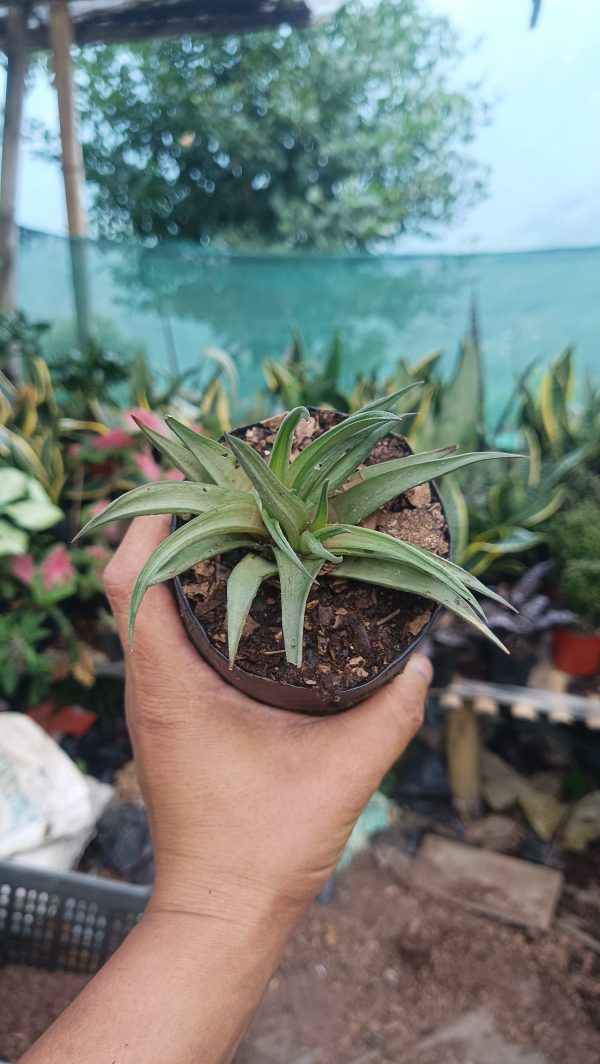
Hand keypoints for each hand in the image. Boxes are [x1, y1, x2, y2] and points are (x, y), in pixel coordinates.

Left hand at [104, 515, 430, 924]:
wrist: (221, 910)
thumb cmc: (265, 847)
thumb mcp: (343, 773)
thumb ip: (392, 713)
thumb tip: (423, 661)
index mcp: (171, 684)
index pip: (134, 577)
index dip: (160, 518)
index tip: (206, 482)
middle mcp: (150, 682)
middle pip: (134, 577)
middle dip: (173, 523)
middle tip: (233, 492)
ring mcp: (155, 697)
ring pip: (145, 604)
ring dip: (181, 560)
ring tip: (242, 527)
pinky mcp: (169, 712)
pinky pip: (162, 634)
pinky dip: (190, 599)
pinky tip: (244, 594)